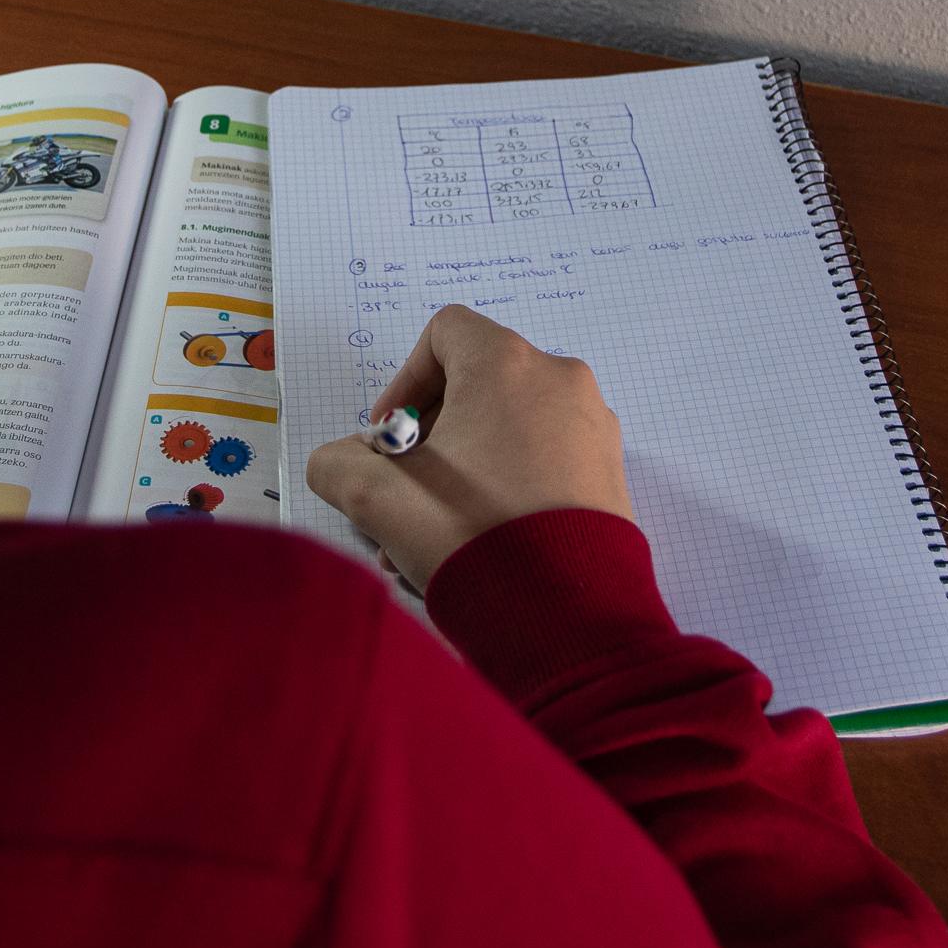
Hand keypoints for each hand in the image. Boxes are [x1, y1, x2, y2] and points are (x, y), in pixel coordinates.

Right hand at [304, 304, 634, 593]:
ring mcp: (592, 427)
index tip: (389, 437)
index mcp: (507, 364)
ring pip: (509, 431)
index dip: (405, 381)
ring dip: (463, 472)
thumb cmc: (470, 536)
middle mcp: (559, 380)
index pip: (445, 333)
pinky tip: (480, 545)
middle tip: (406, 493)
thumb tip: (344, 462)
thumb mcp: (376, 498)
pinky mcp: (610, 473)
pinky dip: (507, 488)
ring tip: (434, 535)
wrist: (565, 613)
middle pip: (477, 386)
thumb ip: (338, 463)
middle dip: (430, 440)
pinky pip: (546, 461)